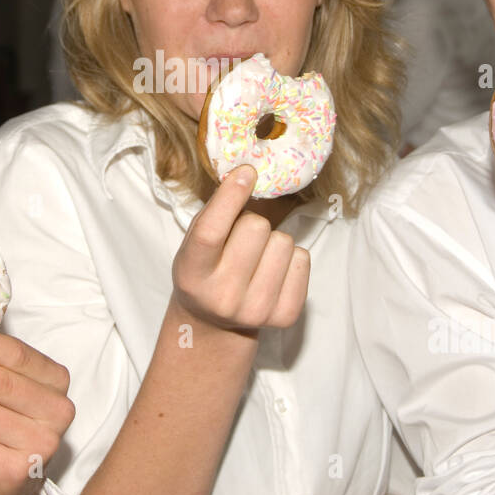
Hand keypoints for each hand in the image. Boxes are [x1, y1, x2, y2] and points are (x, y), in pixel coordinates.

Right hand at [170, 165, 309, 330]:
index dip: (230, 196)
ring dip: (273, 241)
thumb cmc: (205, 270)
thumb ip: (215, 213)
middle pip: (257, 228)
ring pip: (284, 242)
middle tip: (243, 238)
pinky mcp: (286, 316)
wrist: (215, 322)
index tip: (247, 172)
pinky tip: (273, 271)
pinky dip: (291, 257)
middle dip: (253, 222)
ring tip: (258, 258)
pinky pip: (303, 259)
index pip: (211, 231)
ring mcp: (256, 310)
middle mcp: (222, 296)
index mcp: (192, 274)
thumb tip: (248, 173)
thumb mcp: (194, 243)